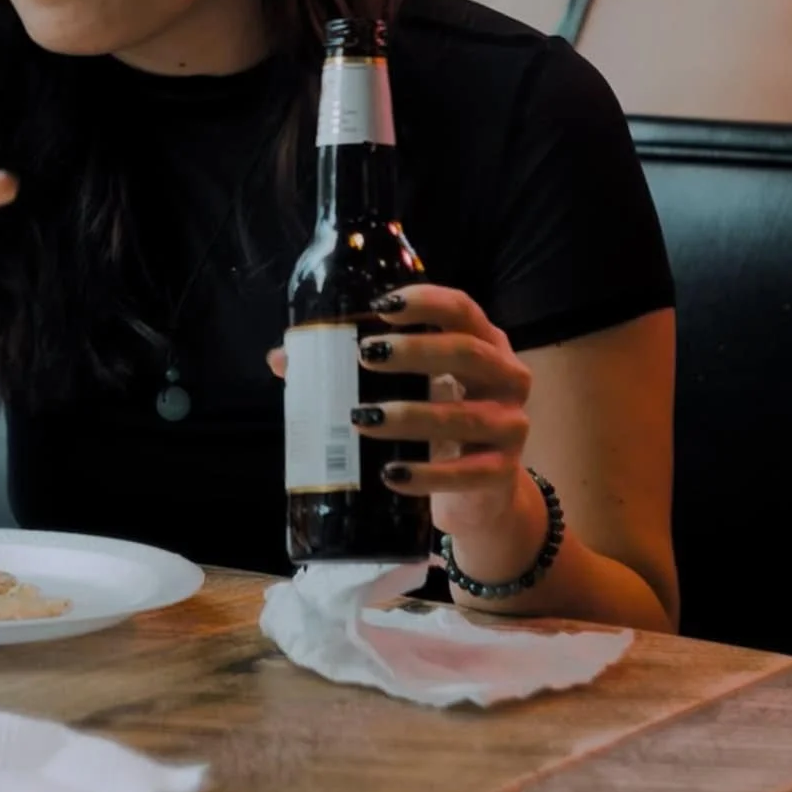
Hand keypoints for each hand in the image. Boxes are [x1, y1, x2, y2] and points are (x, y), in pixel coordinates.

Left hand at [269, 283, 535, 545]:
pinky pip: (467, 474)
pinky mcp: (502, 473)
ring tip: (361, 418)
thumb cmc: (435, 421)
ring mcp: (510, 426)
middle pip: (467, 353)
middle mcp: (506, 377)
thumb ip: (349, 369)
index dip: (426, 302)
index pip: (462, 309)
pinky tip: (390, 473)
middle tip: (366, 354)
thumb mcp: (406, 387)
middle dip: (416, 351)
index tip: (381, 306)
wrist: (480, 489)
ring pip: (463, 415)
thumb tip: (281, 358)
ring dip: (410, 414)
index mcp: (483, 342)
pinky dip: (427, 475)